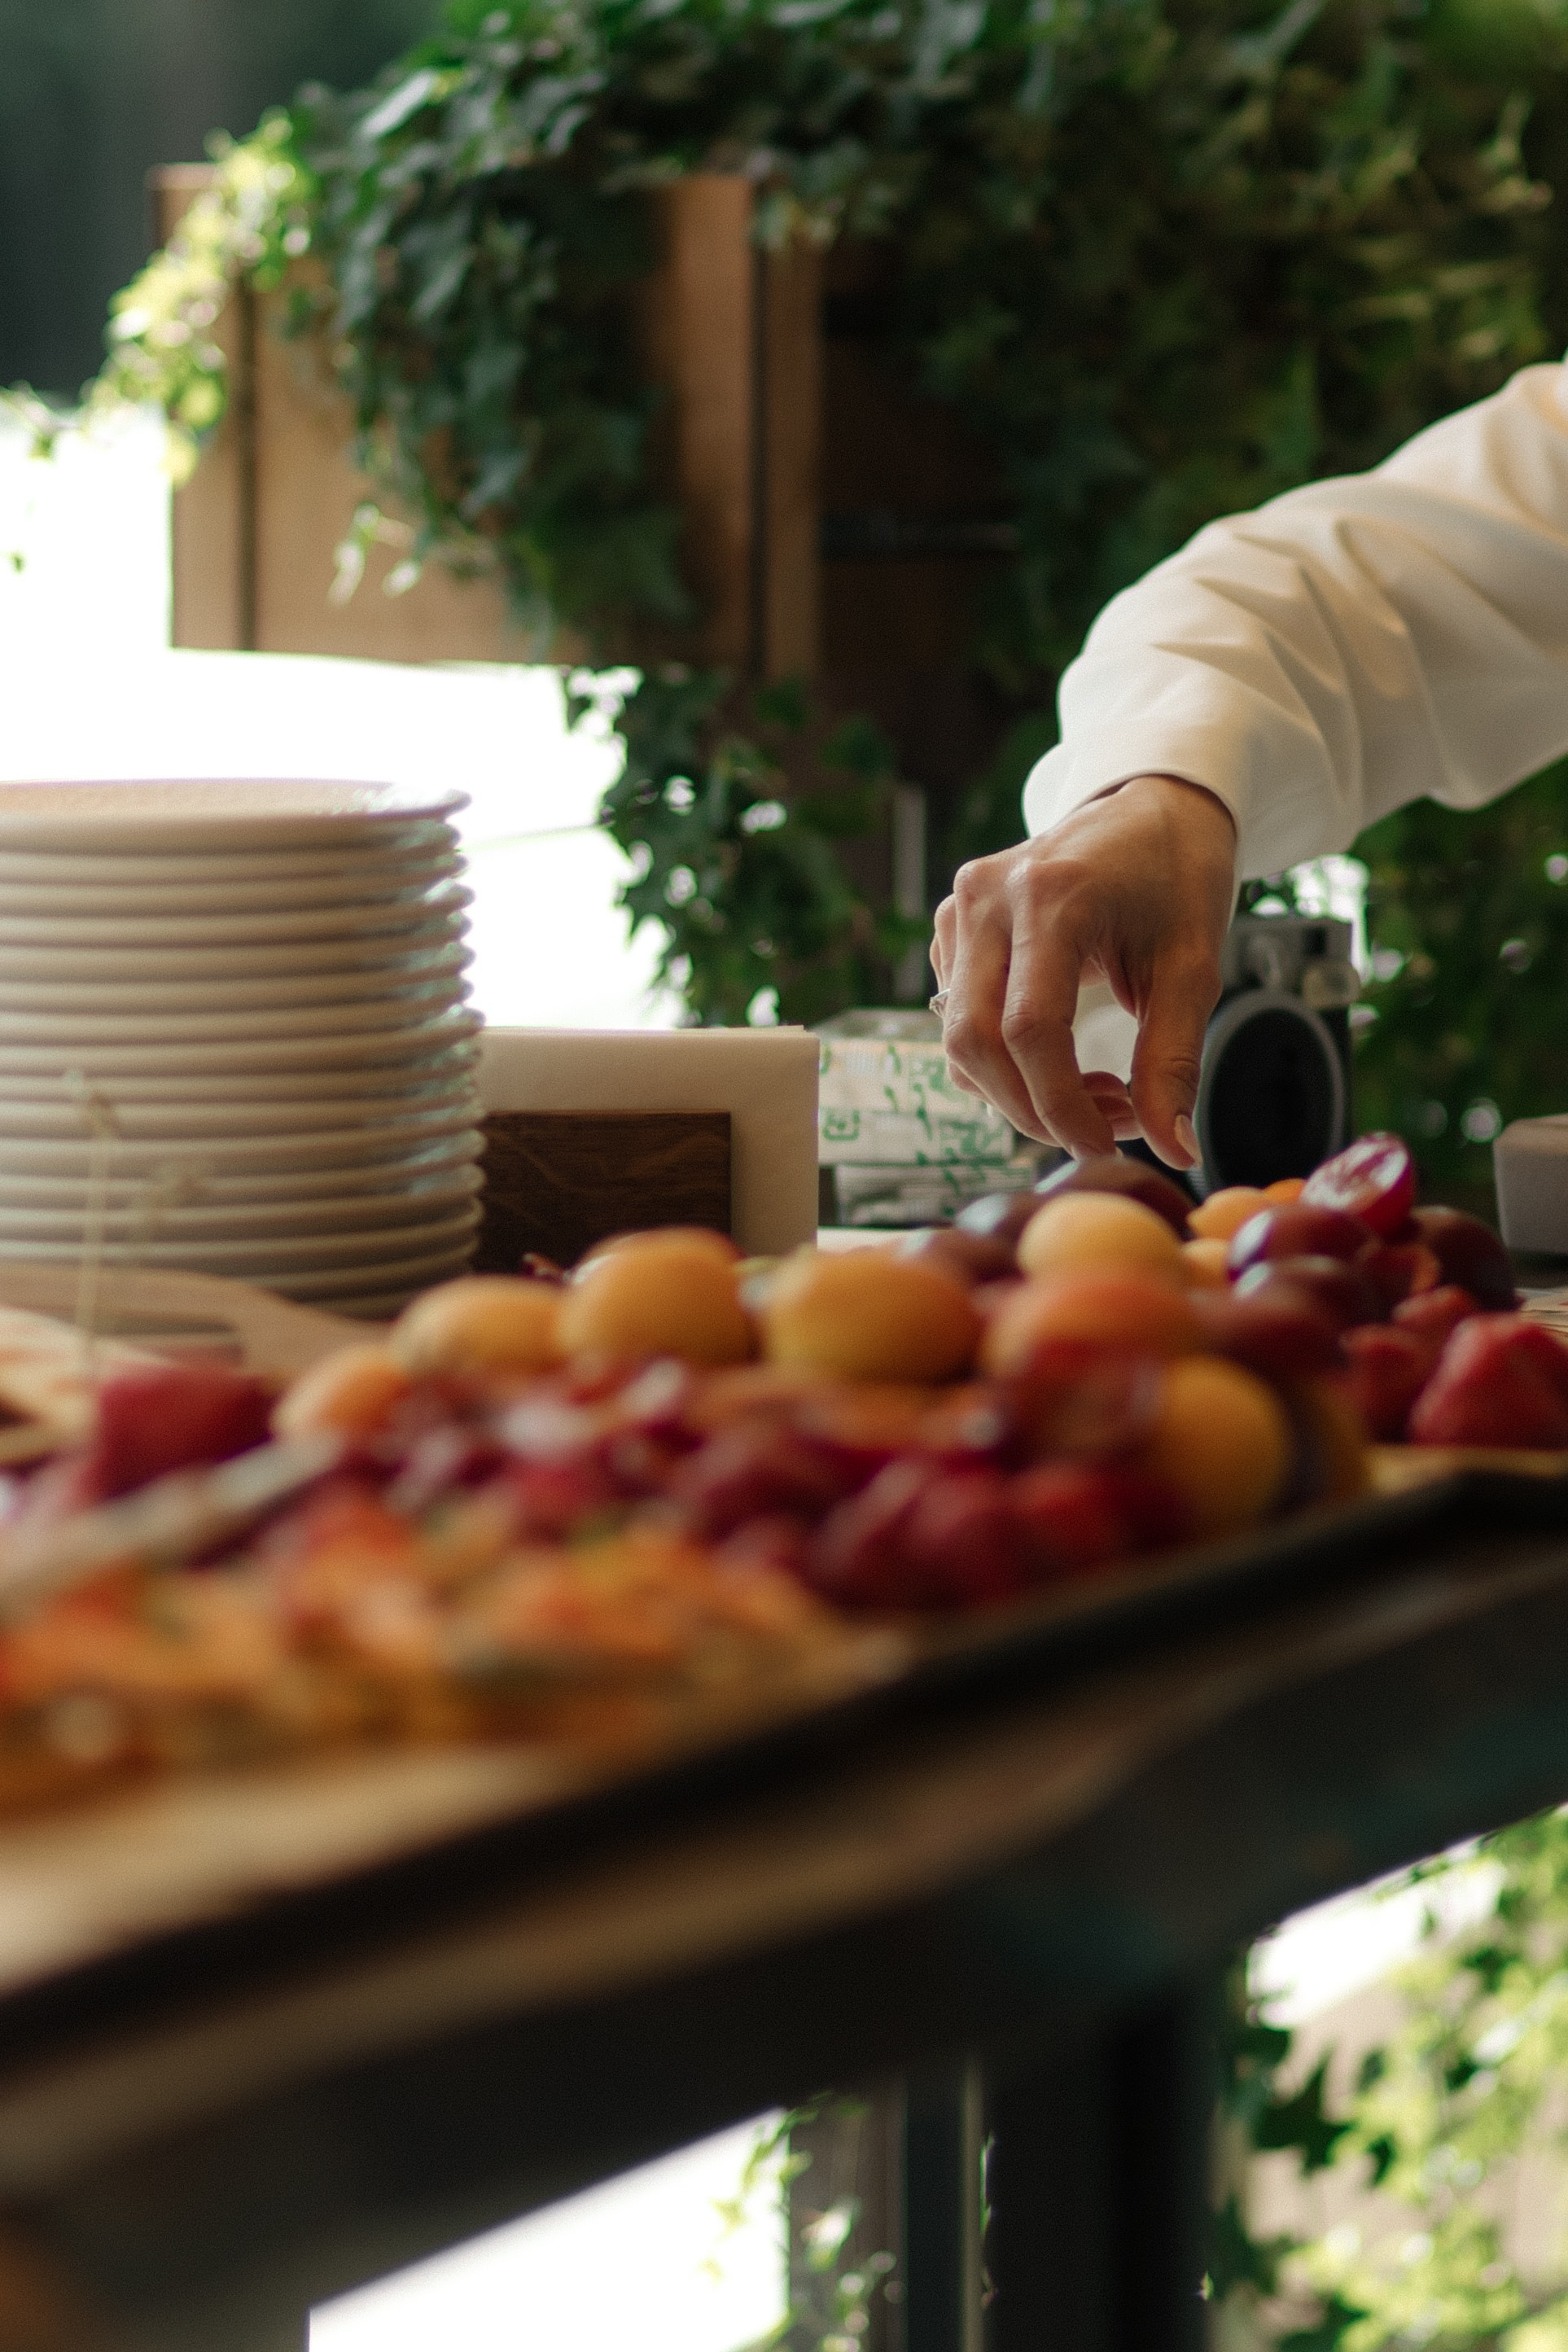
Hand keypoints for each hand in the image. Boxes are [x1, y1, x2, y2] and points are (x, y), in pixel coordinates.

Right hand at [930, 774, 1236, 1167]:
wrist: (1150, 808)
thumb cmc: (1177, 877)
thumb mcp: (1191, 968)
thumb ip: (1173, 1062)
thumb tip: (1175, 1149)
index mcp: (1052, 895)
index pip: (1030, 1029)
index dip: (1060, 1105)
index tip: (1102, 1145)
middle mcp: (988, 897)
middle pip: (976, 1042)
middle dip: (1033, 1109)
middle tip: (1102, 1128)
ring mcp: (960, 909)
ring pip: (959, 1039)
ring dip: (1019, 1092)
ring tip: (1096, 1092)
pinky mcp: (952, 926)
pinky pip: (960, 1019)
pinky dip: (1004, 1061)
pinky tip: (1063, 1059)